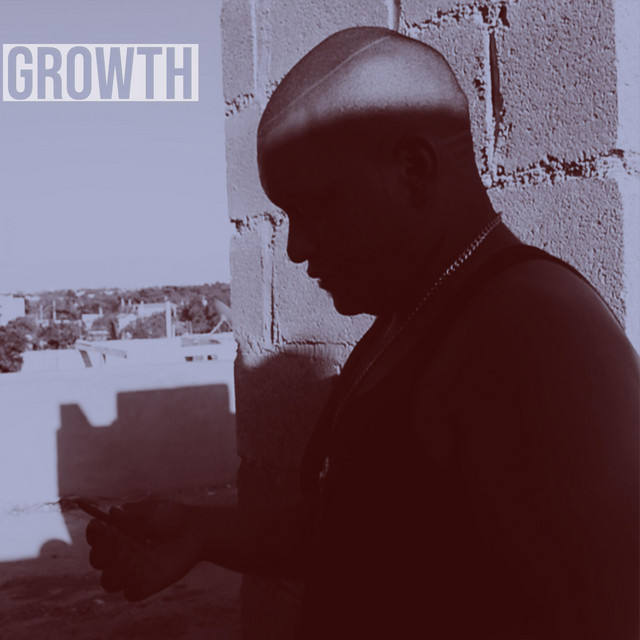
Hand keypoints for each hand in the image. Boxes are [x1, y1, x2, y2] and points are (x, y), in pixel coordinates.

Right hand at [85, 499, 203, 600]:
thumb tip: (113, 511)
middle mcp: (117, 555)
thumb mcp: (152, 510)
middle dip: (103, 552)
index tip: (98, 524)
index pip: (94, 537)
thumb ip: (133, 512)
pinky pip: (130, 593)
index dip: (94, 533)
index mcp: (115, 534)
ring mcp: (129, 572)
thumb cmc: (170, 517)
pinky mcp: (144, 586)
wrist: (194, 531)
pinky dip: (135, 583)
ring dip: (117, 570)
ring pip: (109, 582)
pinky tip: (147, 569)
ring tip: (134, 554)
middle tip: (117, 539)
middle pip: (97, 560)